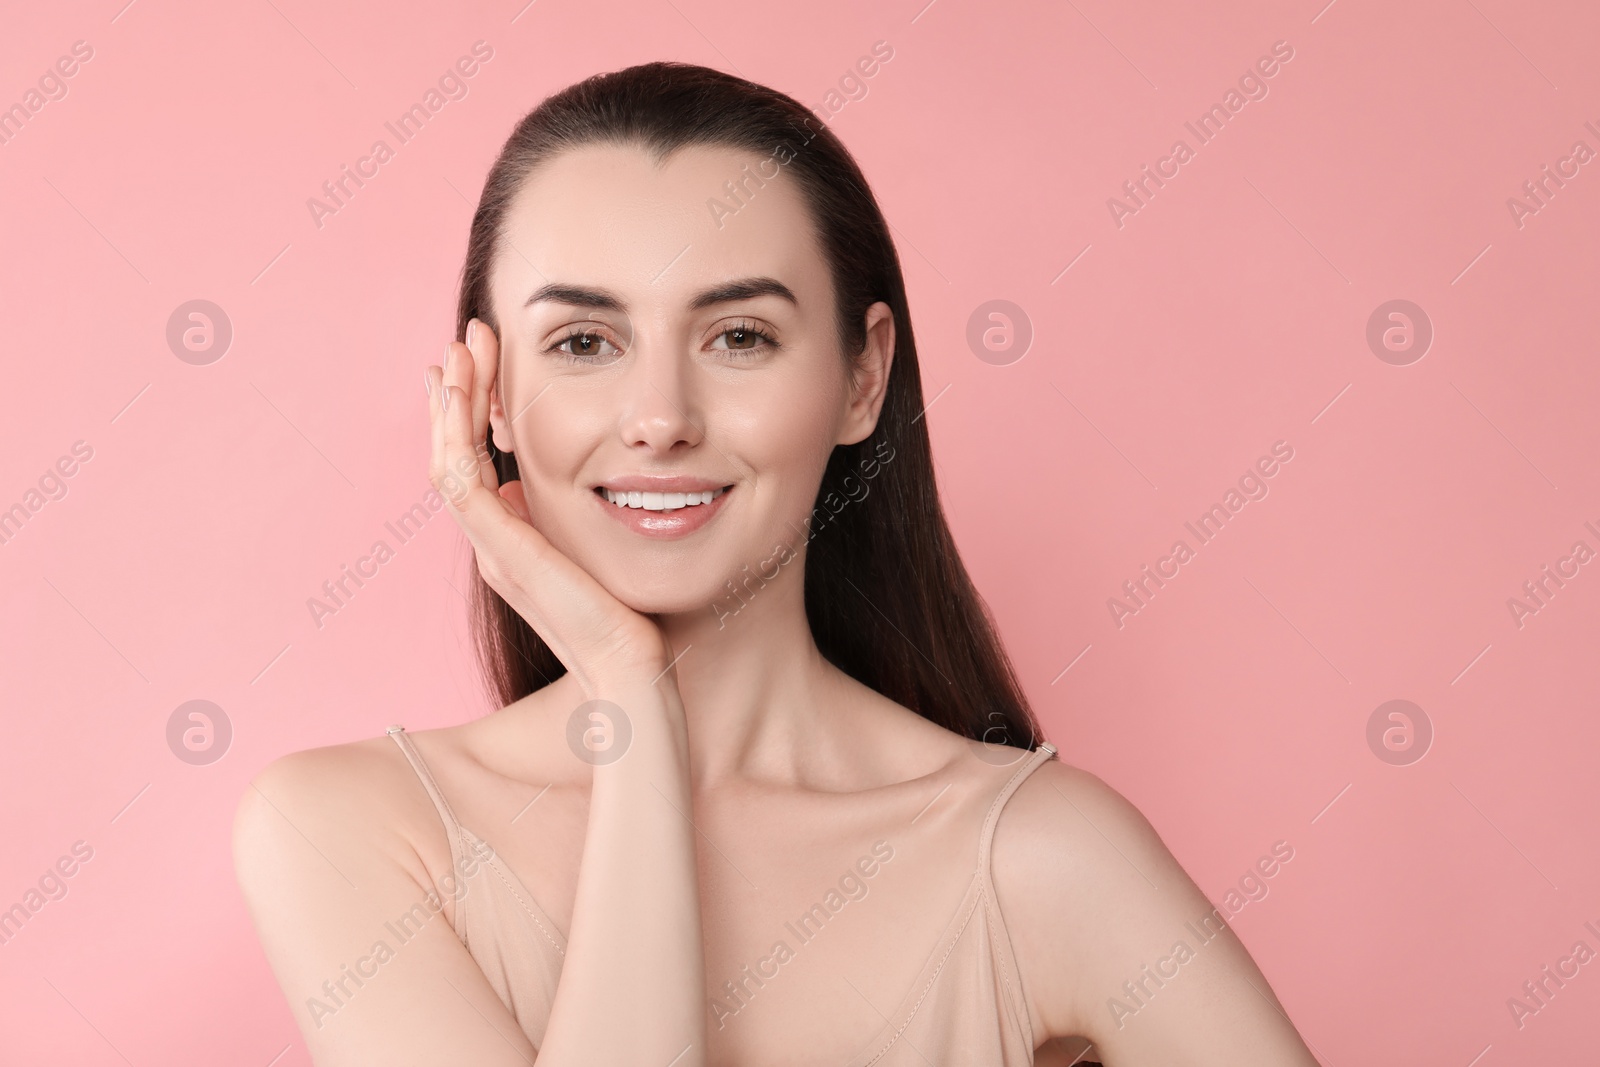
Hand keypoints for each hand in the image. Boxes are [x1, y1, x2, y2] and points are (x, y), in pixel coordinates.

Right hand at [426, 318, 668, 696]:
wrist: (631, 672)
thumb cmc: (629, 619)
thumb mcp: (595, 552)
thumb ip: (567, 522)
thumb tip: (541, 487)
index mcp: (511, 542)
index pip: (476, 465)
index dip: (473, 413)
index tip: (481, 364)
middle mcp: (493, 544)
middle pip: (452, 456)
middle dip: (456, 395)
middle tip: (463, 339)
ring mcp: (493, 550)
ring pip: (448, 462)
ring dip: (451, 402)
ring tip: (458, 351)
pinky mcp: (503, 555)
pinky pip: (462, 482)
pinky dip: (458, 433)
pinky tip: (465, 392)